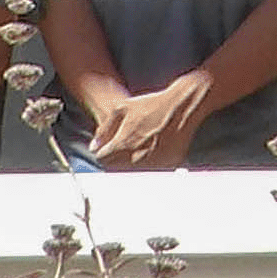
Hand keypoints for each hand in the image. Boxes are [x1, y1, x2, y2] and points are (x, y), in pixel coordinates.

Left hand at [89, 74, 215, 168]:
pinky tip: (153, 149)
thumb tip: (94, 146)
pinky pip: (152, 171)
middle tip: (124, 146)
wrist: (183, 106)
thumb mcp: (122, 108)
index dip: (103, 152)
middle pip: (116, 169)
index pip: (102, 160)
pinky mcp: (167, 165)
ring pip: (133, 172)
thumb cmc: (153, 105)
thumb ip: (104, 129)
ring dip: (132, 163)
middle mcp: (137, 158)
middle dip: (115, 159)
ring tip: (140, 146)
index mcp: (123, 144)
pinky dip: (149, 164)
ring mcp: (153, 164)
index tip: (107, 147)